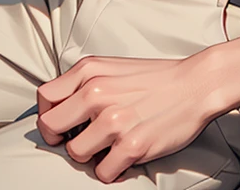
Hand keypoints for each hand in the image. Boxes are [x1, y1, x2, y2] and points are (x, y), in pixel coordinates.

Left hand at [37, 53, 221, 182]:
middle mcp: (97, 93)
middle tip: (79, 140)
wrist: (195, 84)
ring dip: (89, 156)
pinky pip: (102, 173)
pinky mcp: (132, 146)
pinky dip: (111, 171)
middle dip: (61, 139)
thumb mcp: (112, 66)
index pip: (44, 97)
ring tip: (107, 147)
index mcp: (90, 71)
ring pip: (75, 154)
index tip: (61, 124)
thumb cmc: (154, 78)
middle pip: (51, 128)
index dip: (48, 115)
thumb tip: (58, 106)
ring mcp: (114, 120)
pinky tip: (123, 158)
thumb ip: (83, 81)